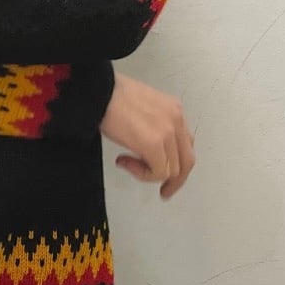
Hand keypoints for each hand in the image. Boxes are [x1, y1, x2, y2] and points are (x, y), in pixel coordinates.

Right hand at [99, 72, 194, 199]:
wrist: (97, 93)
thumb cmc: (109, 95)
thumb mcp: (140, 106)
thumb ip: (152, 125)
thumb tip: (146, 146)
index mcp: (173, 109)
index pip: (186, 144)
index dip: (177, 163)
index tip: (166, 175)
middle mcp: (176, 120)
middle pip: (186, 161)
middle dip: (175, 180)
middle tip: (163, 191)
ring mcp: (167, 132)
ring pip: (173, 170)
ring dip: (150, 174)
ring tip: (128, 164)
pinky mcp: (154, 144)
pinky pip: (158, 173)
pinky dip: (142, 174)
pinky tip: (124, 162)